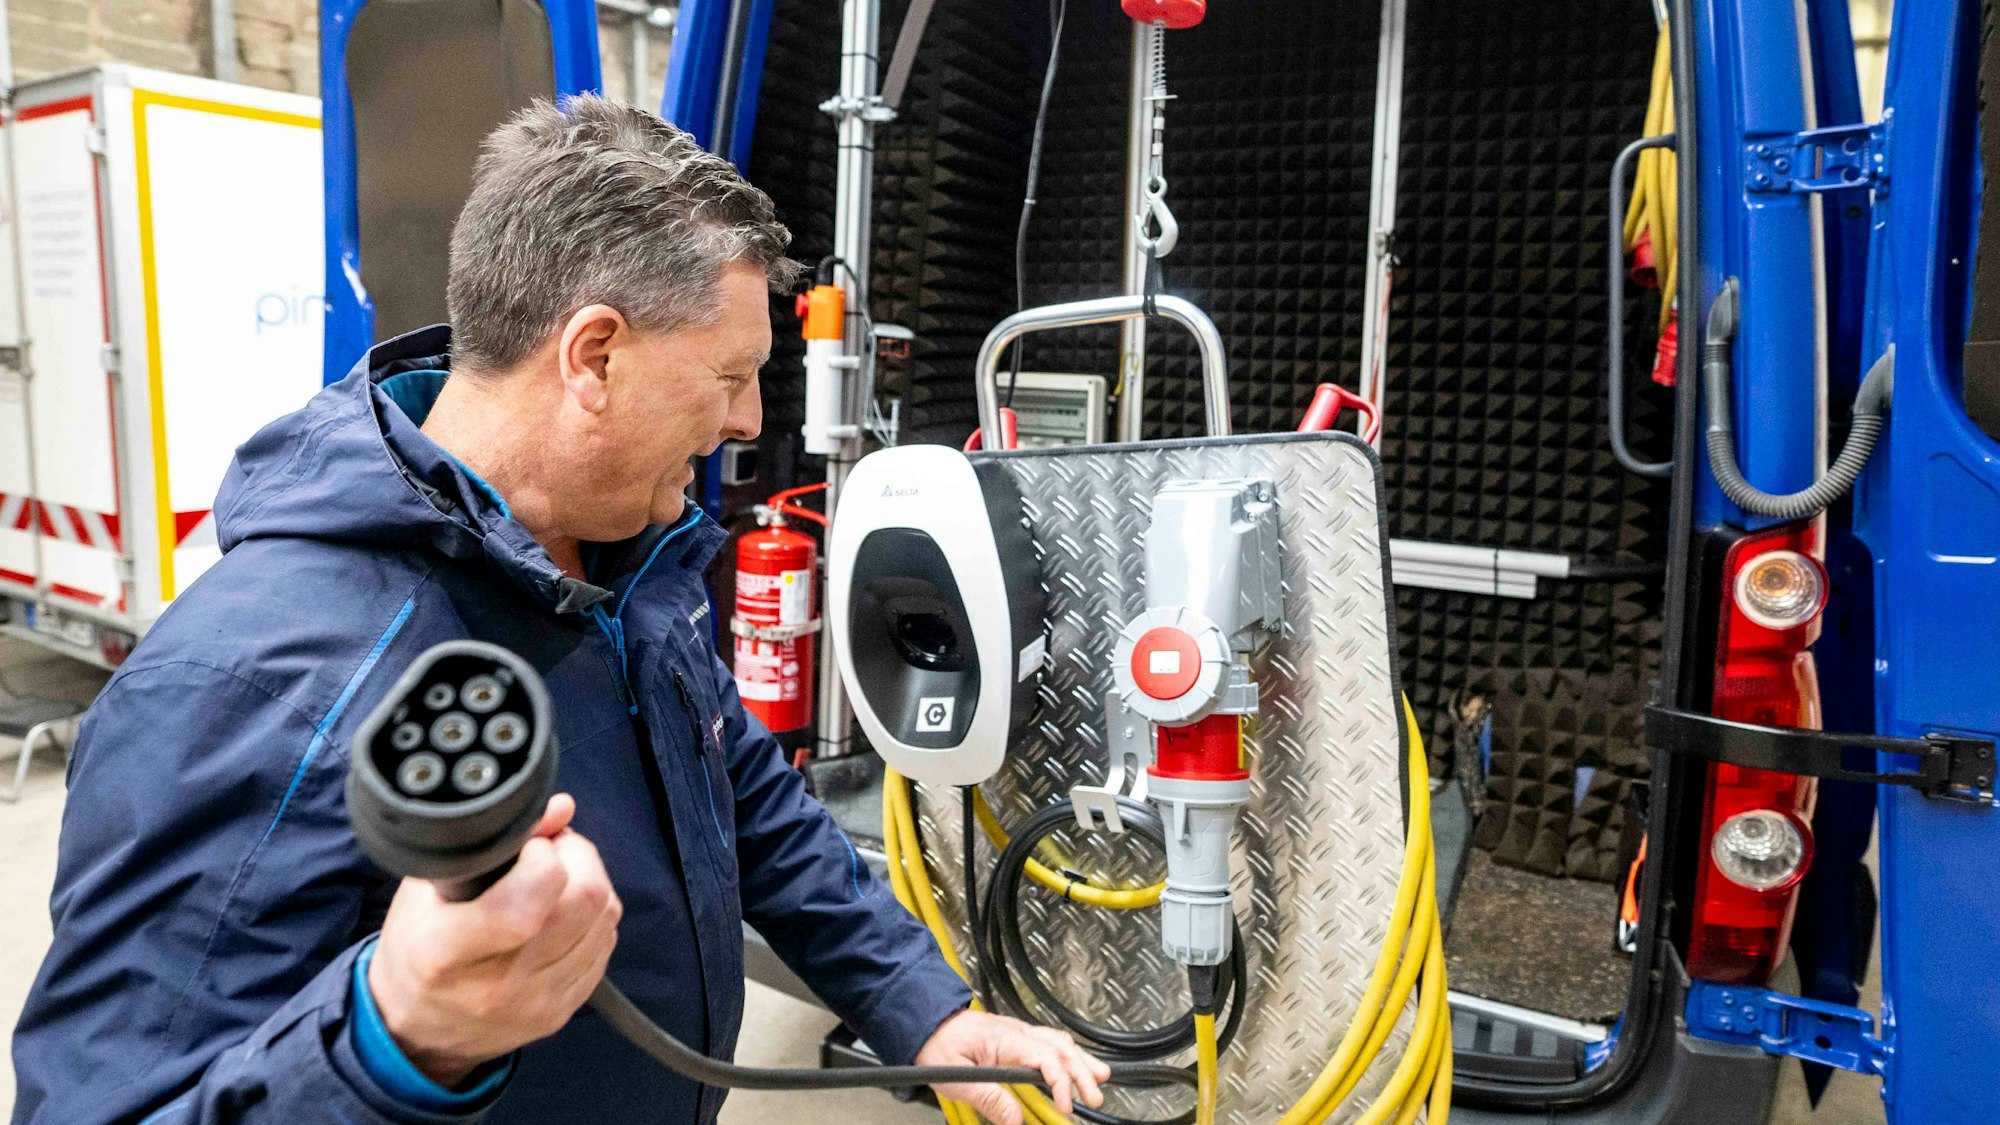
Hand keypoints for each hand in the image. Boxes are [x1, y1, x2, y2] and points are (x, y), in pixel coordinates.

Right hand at [366, 794, 621, 1086]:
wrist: (415, 1031)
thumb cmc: (416, 946)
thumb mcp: (429, 888)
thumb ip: (492, 843)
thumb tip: (562, 808)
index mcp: (447, 953)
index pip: (525, 904)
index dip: (543, 858)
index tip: (529, 844)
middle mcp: (496, 985)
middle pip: (583, 902)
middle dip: (578, 857)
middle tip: (552, 849)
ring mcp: (535, 1004)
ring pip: (605, 919)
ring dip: (591, 884)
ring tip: (555, 879)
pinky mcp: (561, 1013)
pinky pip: (605, 945)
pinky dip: (594, 918)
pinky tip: (561, 914)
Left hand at [915, 1010, 1108, 1124]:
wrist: (925, 1021)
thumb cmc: (937, 1043)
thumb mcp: (955, 1077)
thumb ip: (987, 1099)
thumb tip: (1015, 1120)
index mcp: (1005, 1038)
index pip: (1046, 1058)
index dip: (1061, 1082)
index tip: (1066, 1105)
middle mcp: (1017, 1031)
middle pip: (1061, 1048)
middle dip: (1083, 1072)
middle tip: (1096, 1096)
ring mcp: (1018, 1032)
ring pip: (1059, 1042)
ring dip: (1081, 1060)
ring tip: (1099, 1077)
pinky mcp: (1015, 1037)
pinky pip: (1050, 1042)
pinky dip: (1068, 1054)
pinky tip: (1075, 1063)